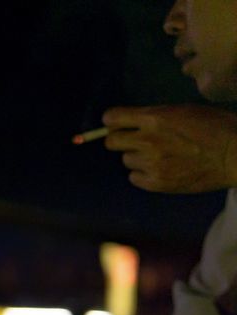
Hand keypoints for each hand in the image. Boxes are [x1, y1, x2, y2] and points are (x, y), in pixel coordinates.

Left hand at [103, 104, 236, 192]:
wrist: (236, 155)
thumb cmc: (216, 127)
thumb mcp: (185, 111)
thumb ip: (157, 116)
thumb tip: (135, 122)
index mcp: (155, 118)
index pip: (112, 118)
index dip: (113, 121)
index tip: (117, 123)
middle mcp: (148, 140)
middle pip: (111, 142)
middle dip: (120, 139)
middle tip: (135, 140)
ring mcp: (151, 163)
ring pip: (126, 160)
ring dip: (137, 157)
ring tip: (160, 155)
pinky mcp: (156, 183)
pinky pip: (134, 177)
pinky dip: (143, 174)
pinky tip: (161, 168)